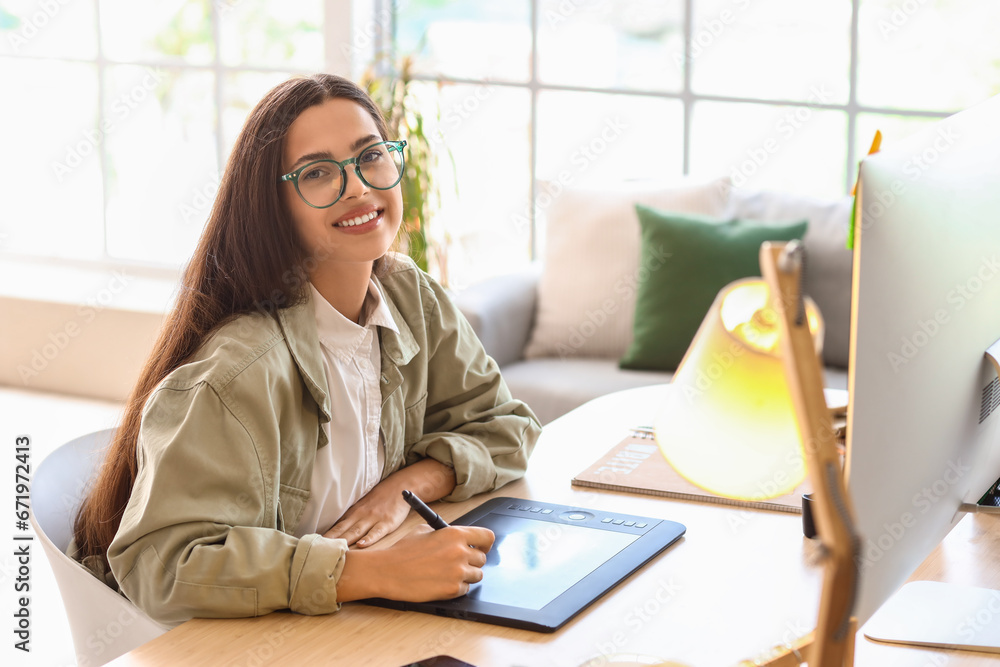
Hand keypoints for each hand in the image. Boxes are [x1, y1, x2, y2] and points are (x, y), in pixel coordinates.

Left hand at [323, 458, 456, 547]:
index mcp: (353, 513)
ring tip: (334, 551)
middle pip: (342, 530)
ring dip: (344, 541)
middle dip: (329, 541)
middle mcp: (360, 516)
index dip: (325, 537)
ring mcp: (374, 519)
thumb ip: (351, 518)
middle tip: (317, 552)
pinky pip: (377, 532)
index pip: (336, 527)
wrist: (401, 485)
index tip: (313, 546)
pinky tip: (362, 545)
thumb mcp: (362, 505)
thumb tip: (335, 532)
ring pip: (356, 531)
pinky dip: (369, 539)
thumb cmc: (381, 497)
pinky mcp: (387, 522)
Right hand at [337, 524, 494, 602]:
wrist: (387, 571)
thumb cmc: (402, 552)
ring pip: (477, 575)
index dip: (485, 544)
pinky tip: (442, 582)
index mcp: (454, 534)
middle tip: (458, 563)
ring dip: (466, 575)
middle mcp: (460, 552)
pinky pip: (465, 589)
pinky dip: (457, 588)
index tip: (480, 548)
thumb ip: (446, 534)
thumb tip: (459, 538)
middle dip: (472, 561)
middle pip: (482, 559)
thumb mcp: (425, 531)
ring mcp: (457, 572)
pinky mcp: (452, 590)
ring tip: (448, 574)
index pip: (487, 537)